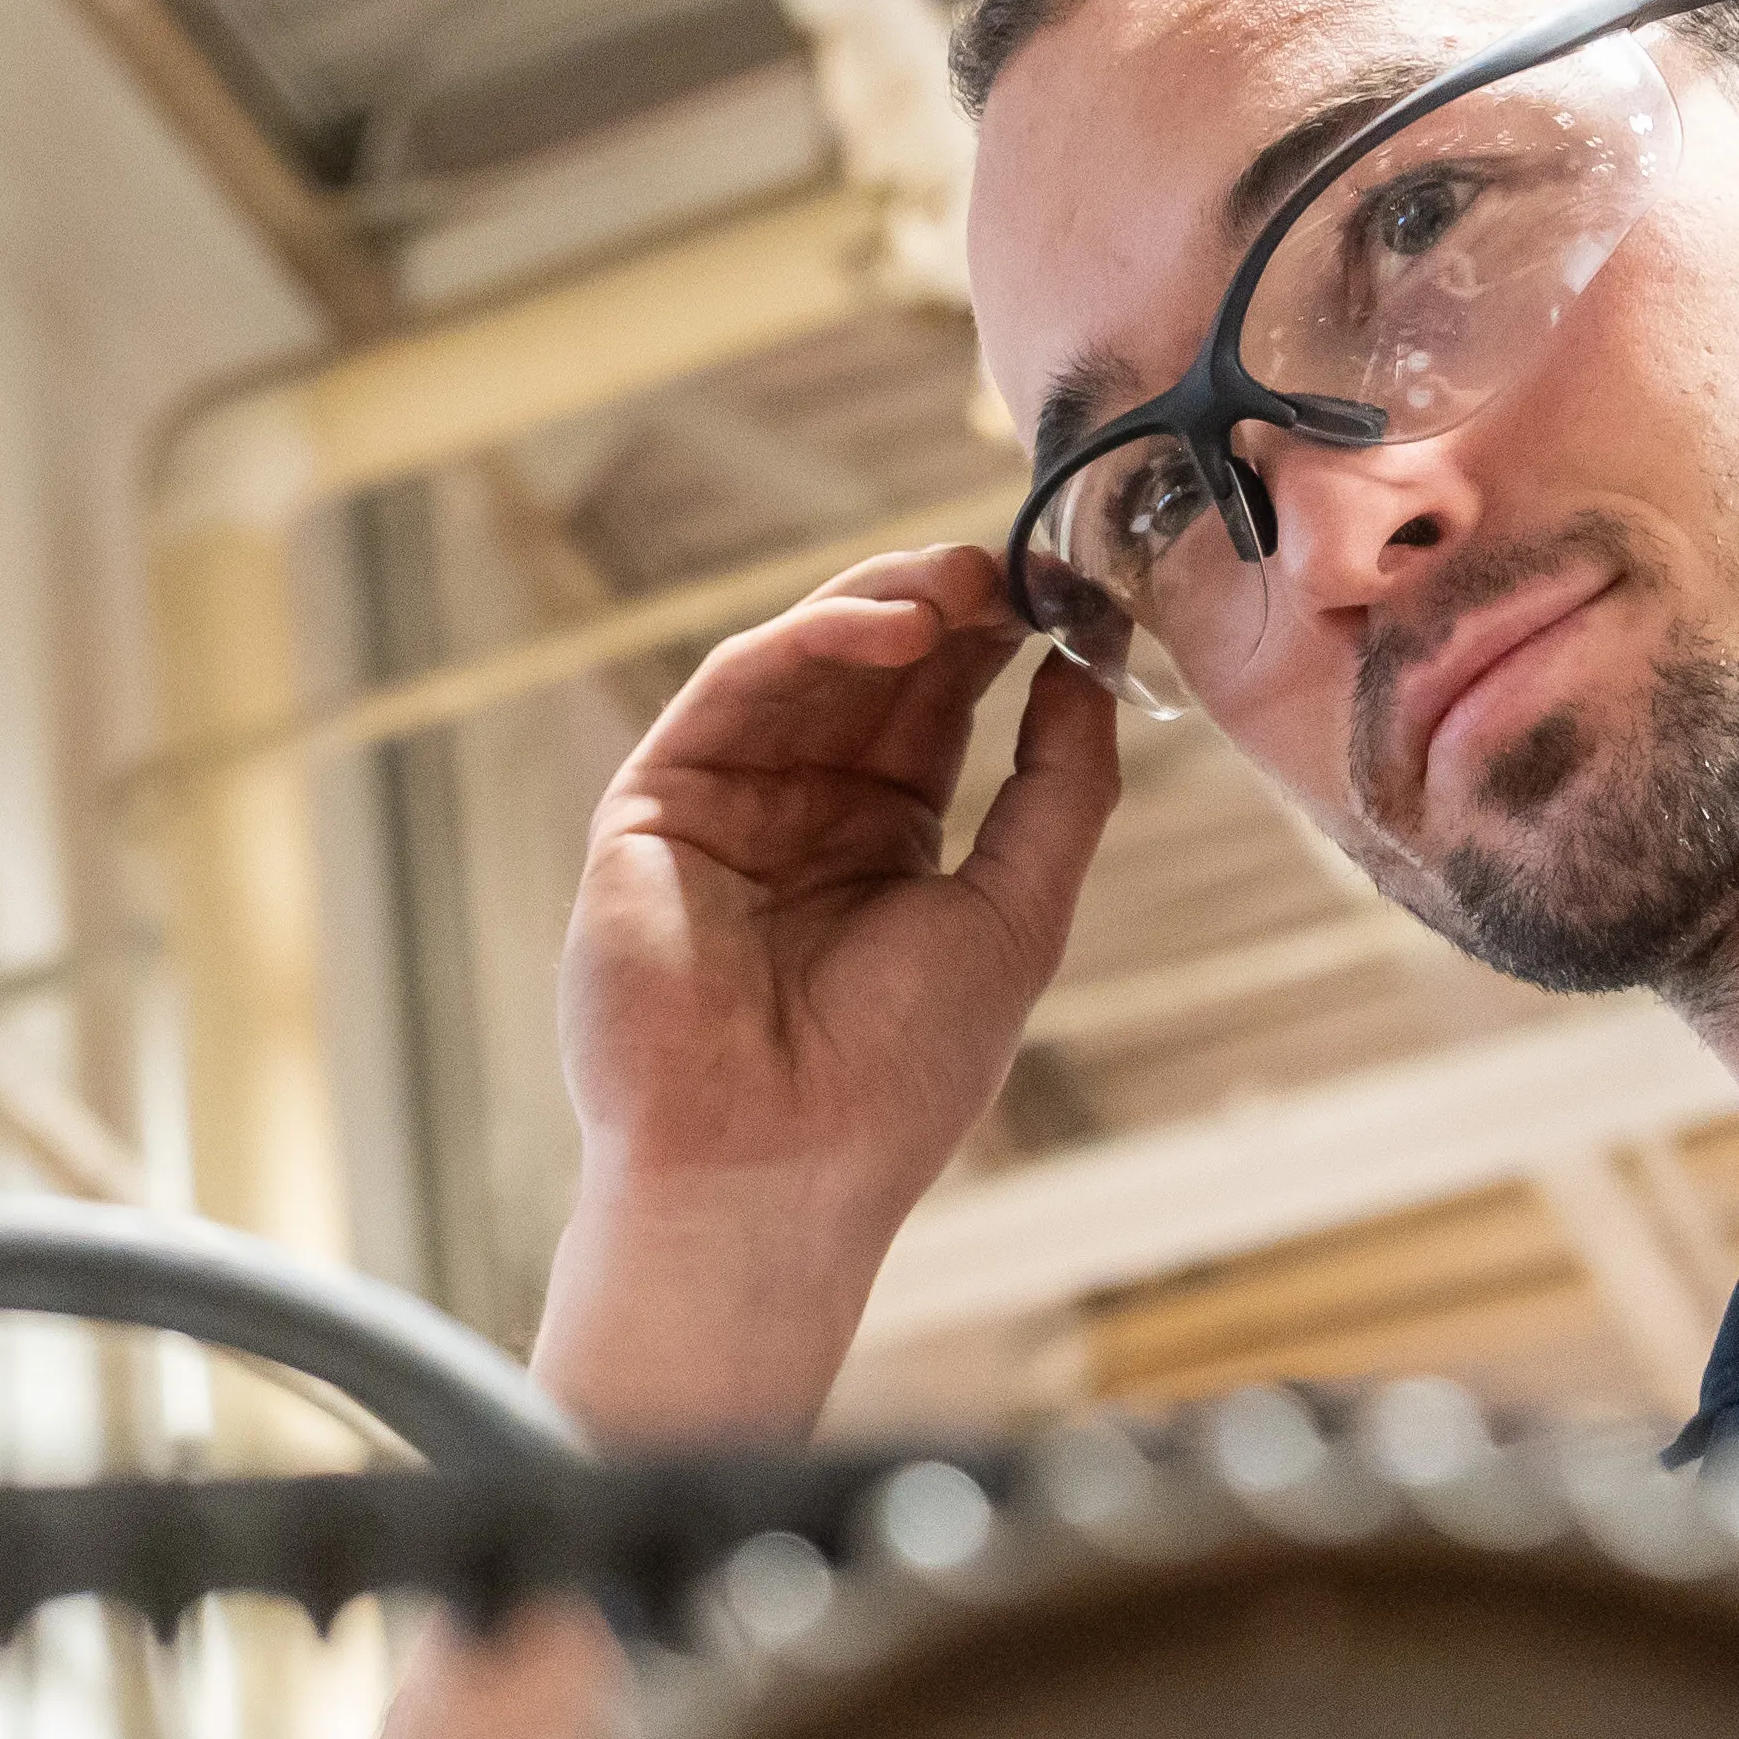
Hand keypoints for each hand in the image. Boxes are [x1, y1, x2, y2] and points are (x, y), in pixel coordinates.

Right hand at [339, 551, 1121, 1738]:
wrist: (773, 1176)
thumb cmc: (895, 1082)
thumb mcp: (1015, 917)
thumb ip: (1056, 794)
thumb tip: (1089, 675)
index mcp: (881, 848)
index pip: (935, 711)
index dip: (994, 642)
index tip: (1062, 589)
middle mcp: (799, 819)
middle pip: (869, 673)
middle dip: (941, 607)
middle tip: (1009, 561)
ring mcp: (722, 812)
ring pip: (797, 669)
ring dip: (878, 610)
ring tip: (957, 585)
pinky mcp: (650, 816)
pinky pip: (725, 699)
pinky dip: (800, 646)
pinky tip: (882, 627)